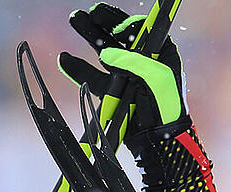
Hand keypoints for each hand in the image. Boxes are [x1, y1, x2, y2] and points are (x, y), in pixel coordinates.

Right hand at [58, 3, 188, 136]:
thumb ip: (132, 62)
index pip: (142, 31)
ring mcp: (129, 77)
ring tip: (75, 20)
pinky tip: (65, 59)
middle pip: (120, 36)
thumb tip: (105, 54)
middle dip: (103, 22)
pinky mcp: (116, 93)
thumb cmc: (166, 108)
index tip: (116, 27)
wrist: (159, 140)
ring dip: (89, 36)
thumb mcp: (155, 79)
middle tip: (86, 13)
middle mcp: (145, 63)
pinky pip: (94, 77)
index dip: (126, 24)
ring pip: (105, 52)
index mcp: (162, 55)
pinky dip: (79, 68)